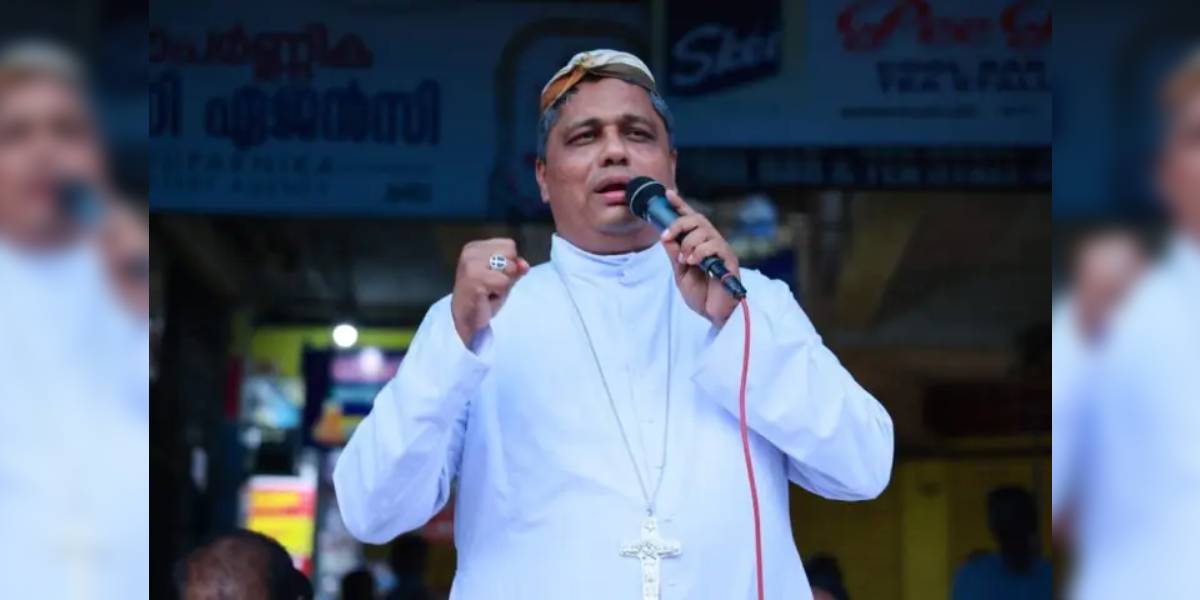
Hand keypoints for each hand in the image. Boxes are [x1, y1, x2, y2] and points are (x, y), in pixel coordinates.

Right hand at [451, 238, 530, 345]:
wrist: (468, 321)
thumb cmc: (483, 298)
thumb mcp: (503, 278)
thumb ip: (515, 267)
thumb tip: (524, 264)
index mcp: (475, 247)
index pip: (509, 245)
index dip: (509, 263)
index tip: (493, 277)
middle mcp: (470, 252)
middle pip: (510, 253)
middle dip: (507, 272)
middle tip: (492, 286)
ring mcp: (471, 265)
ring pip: (509, 267)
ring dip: (503, 284)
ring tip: (489, 292)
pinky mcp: (474, 279)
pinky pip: (504, 282)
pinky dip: (500, 293)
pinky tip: (487, 298)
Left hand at [658, 190, 739, 327]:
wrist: (714, 315)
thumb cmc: (700, 295)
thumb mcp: (680, 273)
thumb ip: (674, 254)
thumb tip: (665, 236)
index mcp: (699, 244)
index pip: (690, 220)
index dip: (680, 205)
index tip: (668, 194)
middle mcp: (712, 243)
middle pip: (697, 219)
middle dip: (678, 224)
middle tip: (666, 237)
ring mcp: (721, 250)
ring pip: (704, 230)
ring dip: (688, 242)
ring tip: (684, 260)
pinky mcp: (729, 260)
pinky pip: (714, 245)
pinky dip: (699, 251)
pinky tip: (693, 262)